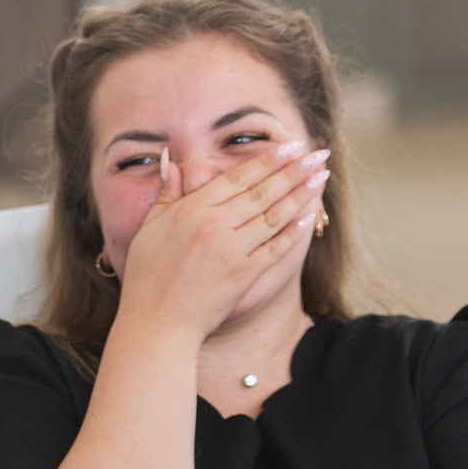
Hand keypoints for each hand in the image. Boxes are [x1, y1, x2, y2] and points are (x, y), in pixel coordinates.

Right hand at [114, 139, 327, 339]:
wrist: (156, 322)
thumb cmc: (146, 276)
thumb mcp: (148, 229)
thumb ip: (167, 194)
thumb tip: (173, 160)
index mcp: (191, 211)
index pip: (237, 177)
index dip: (267, 160)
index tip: (289, 146)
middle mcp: (215, 227)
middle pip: (263, 192)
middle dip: (294, 171)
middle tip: (318, 155)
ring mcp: (232, 251)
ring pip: (274, 216)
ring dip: (302, 195)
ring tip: (321, 178)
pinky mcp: (244, 275)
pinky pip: (276, 248)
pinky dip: (294, 232)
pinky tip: (308, 217)